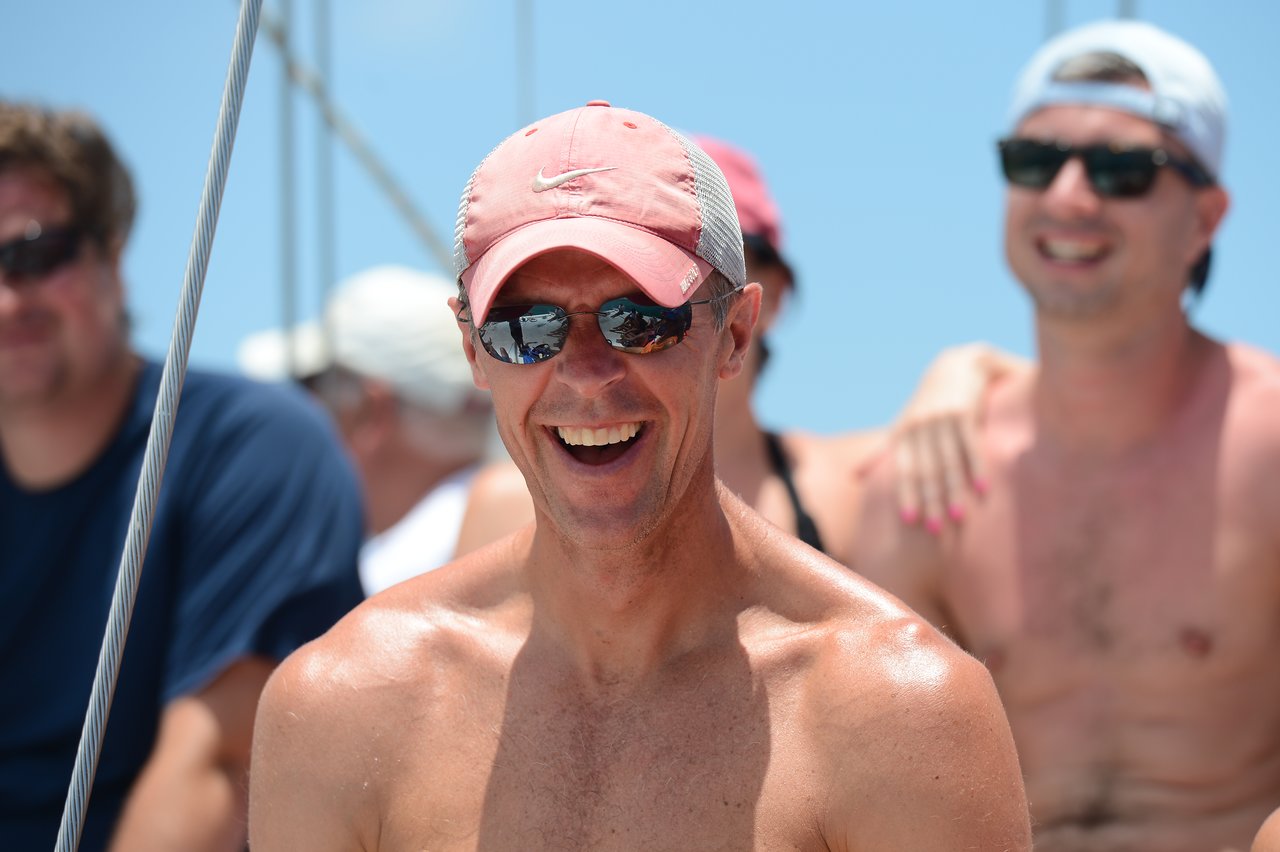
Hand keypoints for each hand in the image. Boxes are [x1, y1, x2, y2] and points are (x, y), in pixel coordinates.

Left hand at [888, 343, 1028, 532]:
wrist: (960, 364)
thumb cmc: (929, 402)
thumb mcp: (903, 422)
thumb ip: (882, 450)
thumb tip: (854, 474)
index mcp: (903, 433)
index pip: (904, 470)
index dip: (907, 496)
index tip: (910, 522)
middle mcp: (919, 426)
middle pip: (926, 471)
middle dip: (930, 501)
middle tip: (936, 530)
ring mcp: (941, 419)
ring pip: (948, 462)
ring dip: (954, 491)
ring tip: (960, 518)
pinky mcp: (963, 412)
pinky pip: (971, 445)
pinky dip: (977, 468)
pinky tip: (983, 489)